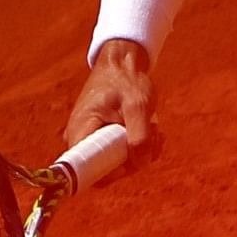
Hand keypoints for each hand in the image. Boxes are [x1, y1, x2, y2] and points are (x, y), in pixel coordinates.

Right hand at [64, 39, 160, 164]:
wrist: (123, 63)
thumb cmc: (126, 80)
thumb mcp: (138, 105)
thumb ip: (140, 135)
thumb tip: (140, 163)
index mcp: (81, 131)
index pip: (85, 169)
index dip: (111, 173)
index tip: (132, 159)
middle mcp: (82, 139)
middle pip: (106, 170)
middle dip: (134, 160)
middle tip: (153, 138)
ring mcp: (93, 139)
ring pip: (118, 163)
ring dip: (142, 151)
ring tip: (155, 129)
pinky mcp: (104, 138)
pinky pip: (121, 154)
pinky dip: (141, 146)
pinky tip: (153, 131)